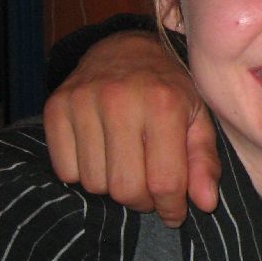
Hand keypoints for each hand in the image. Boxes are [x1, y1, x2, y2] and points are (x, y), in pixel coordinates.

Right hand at [43, 31, 219, 224]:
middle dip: (142, 201)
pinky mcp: (56, 107)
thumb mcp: (199, 119)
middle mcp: (120, 100)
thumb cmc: (170, 89)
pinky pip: (66, 171)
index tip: (175, 212)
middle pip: (126, 188)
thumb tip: (205, 203)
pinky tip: (102, 154)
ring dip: (113, 187)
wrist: (128, 47)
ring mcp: (83, 102)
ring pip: (94, 184)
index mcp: (164, 103)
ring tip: (127, 165)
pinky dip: (84, 174)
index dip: (172, 207)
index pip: (165, 181)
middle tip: (151, 190)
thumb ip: (204, 161)